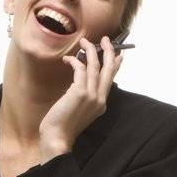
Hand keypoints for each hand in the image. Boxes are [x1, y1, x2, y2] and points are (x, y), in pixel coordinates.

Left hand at [38, 36, 123, 160]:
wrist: (58, 137)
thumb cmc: (64, 124)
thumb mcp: (80, 109)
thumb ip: (85, 97)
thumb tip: (82, 83)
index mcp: (101, 103)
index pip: (111, 79)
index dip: (116, 64)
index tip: (118, 54)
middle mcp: (100, 98)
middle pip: (109, 69)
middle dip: (109, 52)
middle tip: (105, 40)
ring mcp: (92, 95)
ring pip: (96, 66)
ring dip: (90, 51)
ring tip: (84, 42)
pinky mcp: (80, 92)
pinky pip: (81, 69)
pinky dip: (75, 61)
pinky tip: (68, 59)